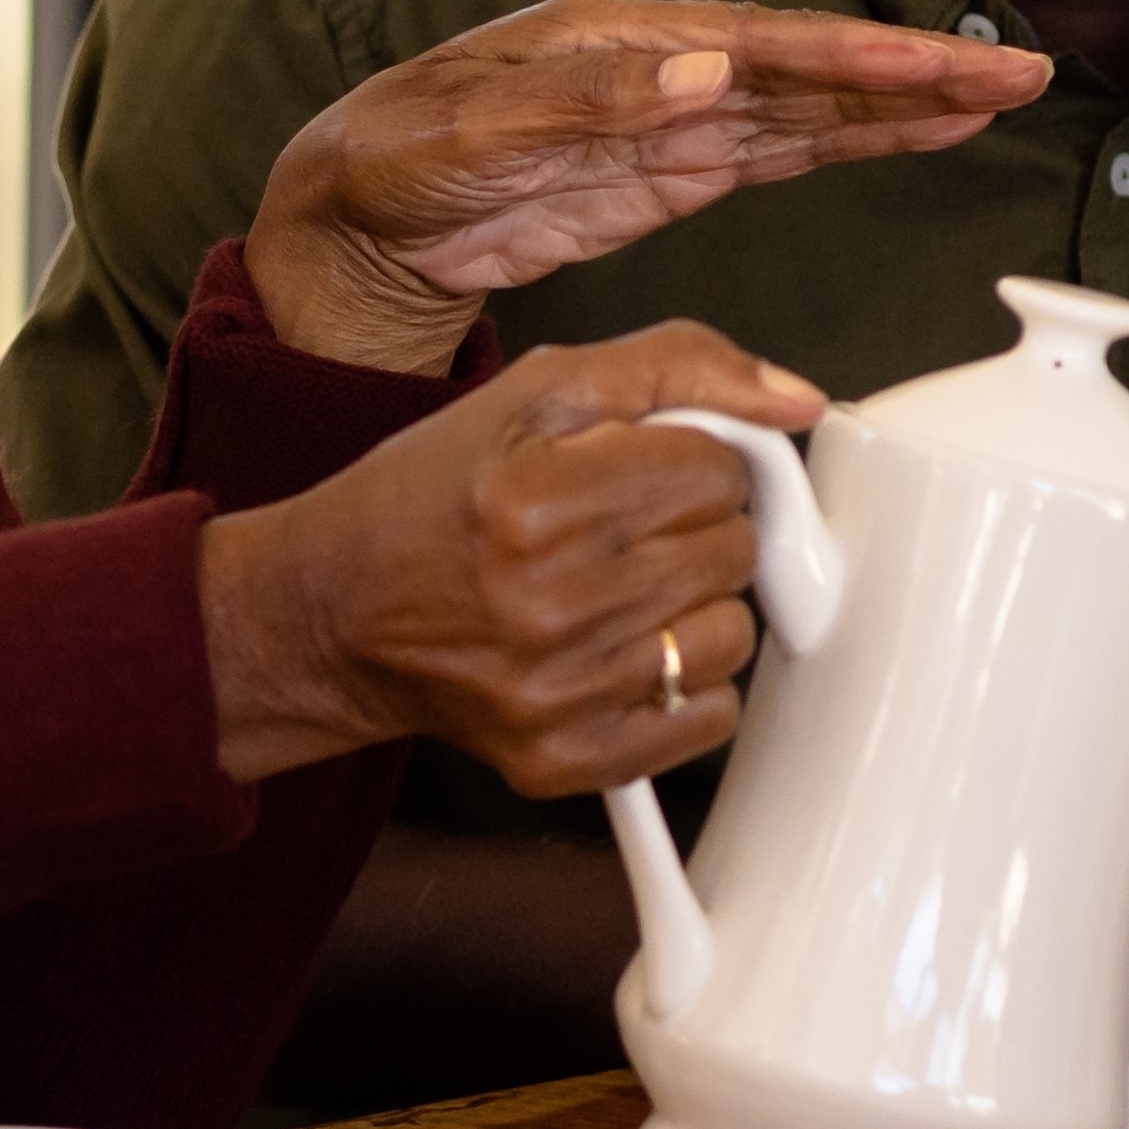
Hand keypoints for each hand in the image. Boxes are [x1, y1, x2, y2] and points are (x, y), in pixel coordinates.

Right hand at [196, 323, 819, 794]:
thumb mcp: (532, 393)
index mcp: (537, 499)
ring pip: (730, 634)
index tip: (640, 472)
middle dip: (695, 527)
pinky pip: (707, 718)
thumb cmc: (432, 497)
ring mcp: (557, 693)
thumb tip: (797, 401)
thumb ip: (673, 367)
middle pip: (733, 549)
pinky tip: (622, 651)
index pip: (717, 469)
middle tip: (625, 529)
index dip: (690, 459)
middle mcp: (548, 603)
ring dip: (695, 605)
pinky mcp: (563, 761)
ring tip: (622, 590)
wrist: (331, 614)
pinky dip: (684, 684)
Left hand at [245, 0, 1044, 372]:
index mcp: (614, 38)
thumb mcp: (469, 133)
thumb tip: (708, 68)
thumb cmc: (389, 163)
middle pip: (810, 66)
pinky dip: (850, 144)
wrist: (346, 225)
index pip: (761, 43)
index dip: (855, 58)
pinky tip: (914, 134)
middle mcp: (659, 65)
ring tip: (997, 97)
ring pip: (810, 109)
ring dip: (902, 107)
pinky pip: (778, 154)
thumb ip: (589, 102)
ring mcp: (671, 121)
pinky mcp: (670, 175)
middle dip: (914, 73)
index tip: (938, 67)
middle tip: (1018, 73)